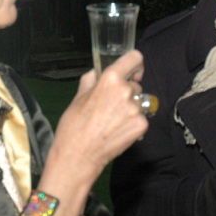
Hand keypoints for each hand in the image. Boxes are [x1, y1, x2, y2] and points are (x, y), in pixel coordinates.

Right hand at [37, 49, 148, 215]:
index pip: (135, 59)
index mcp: (110, 79)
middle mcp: (126, 91)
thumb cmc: (73, 126)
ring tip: (113, 121)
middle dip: (127, 92)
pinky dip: (133, 123)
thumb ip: (91, 80)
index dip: (134, 64)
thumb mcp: (78, 97)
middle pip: (135, 84)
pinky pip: (141, 118)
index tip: (132, 71)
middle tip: (111, 106)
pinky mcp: (141, 126)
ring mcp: (135, 110)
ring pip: (138, 102)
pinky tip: (118, 131)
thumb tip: (96, 73)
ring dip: (130, 108)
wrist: (78, 156)